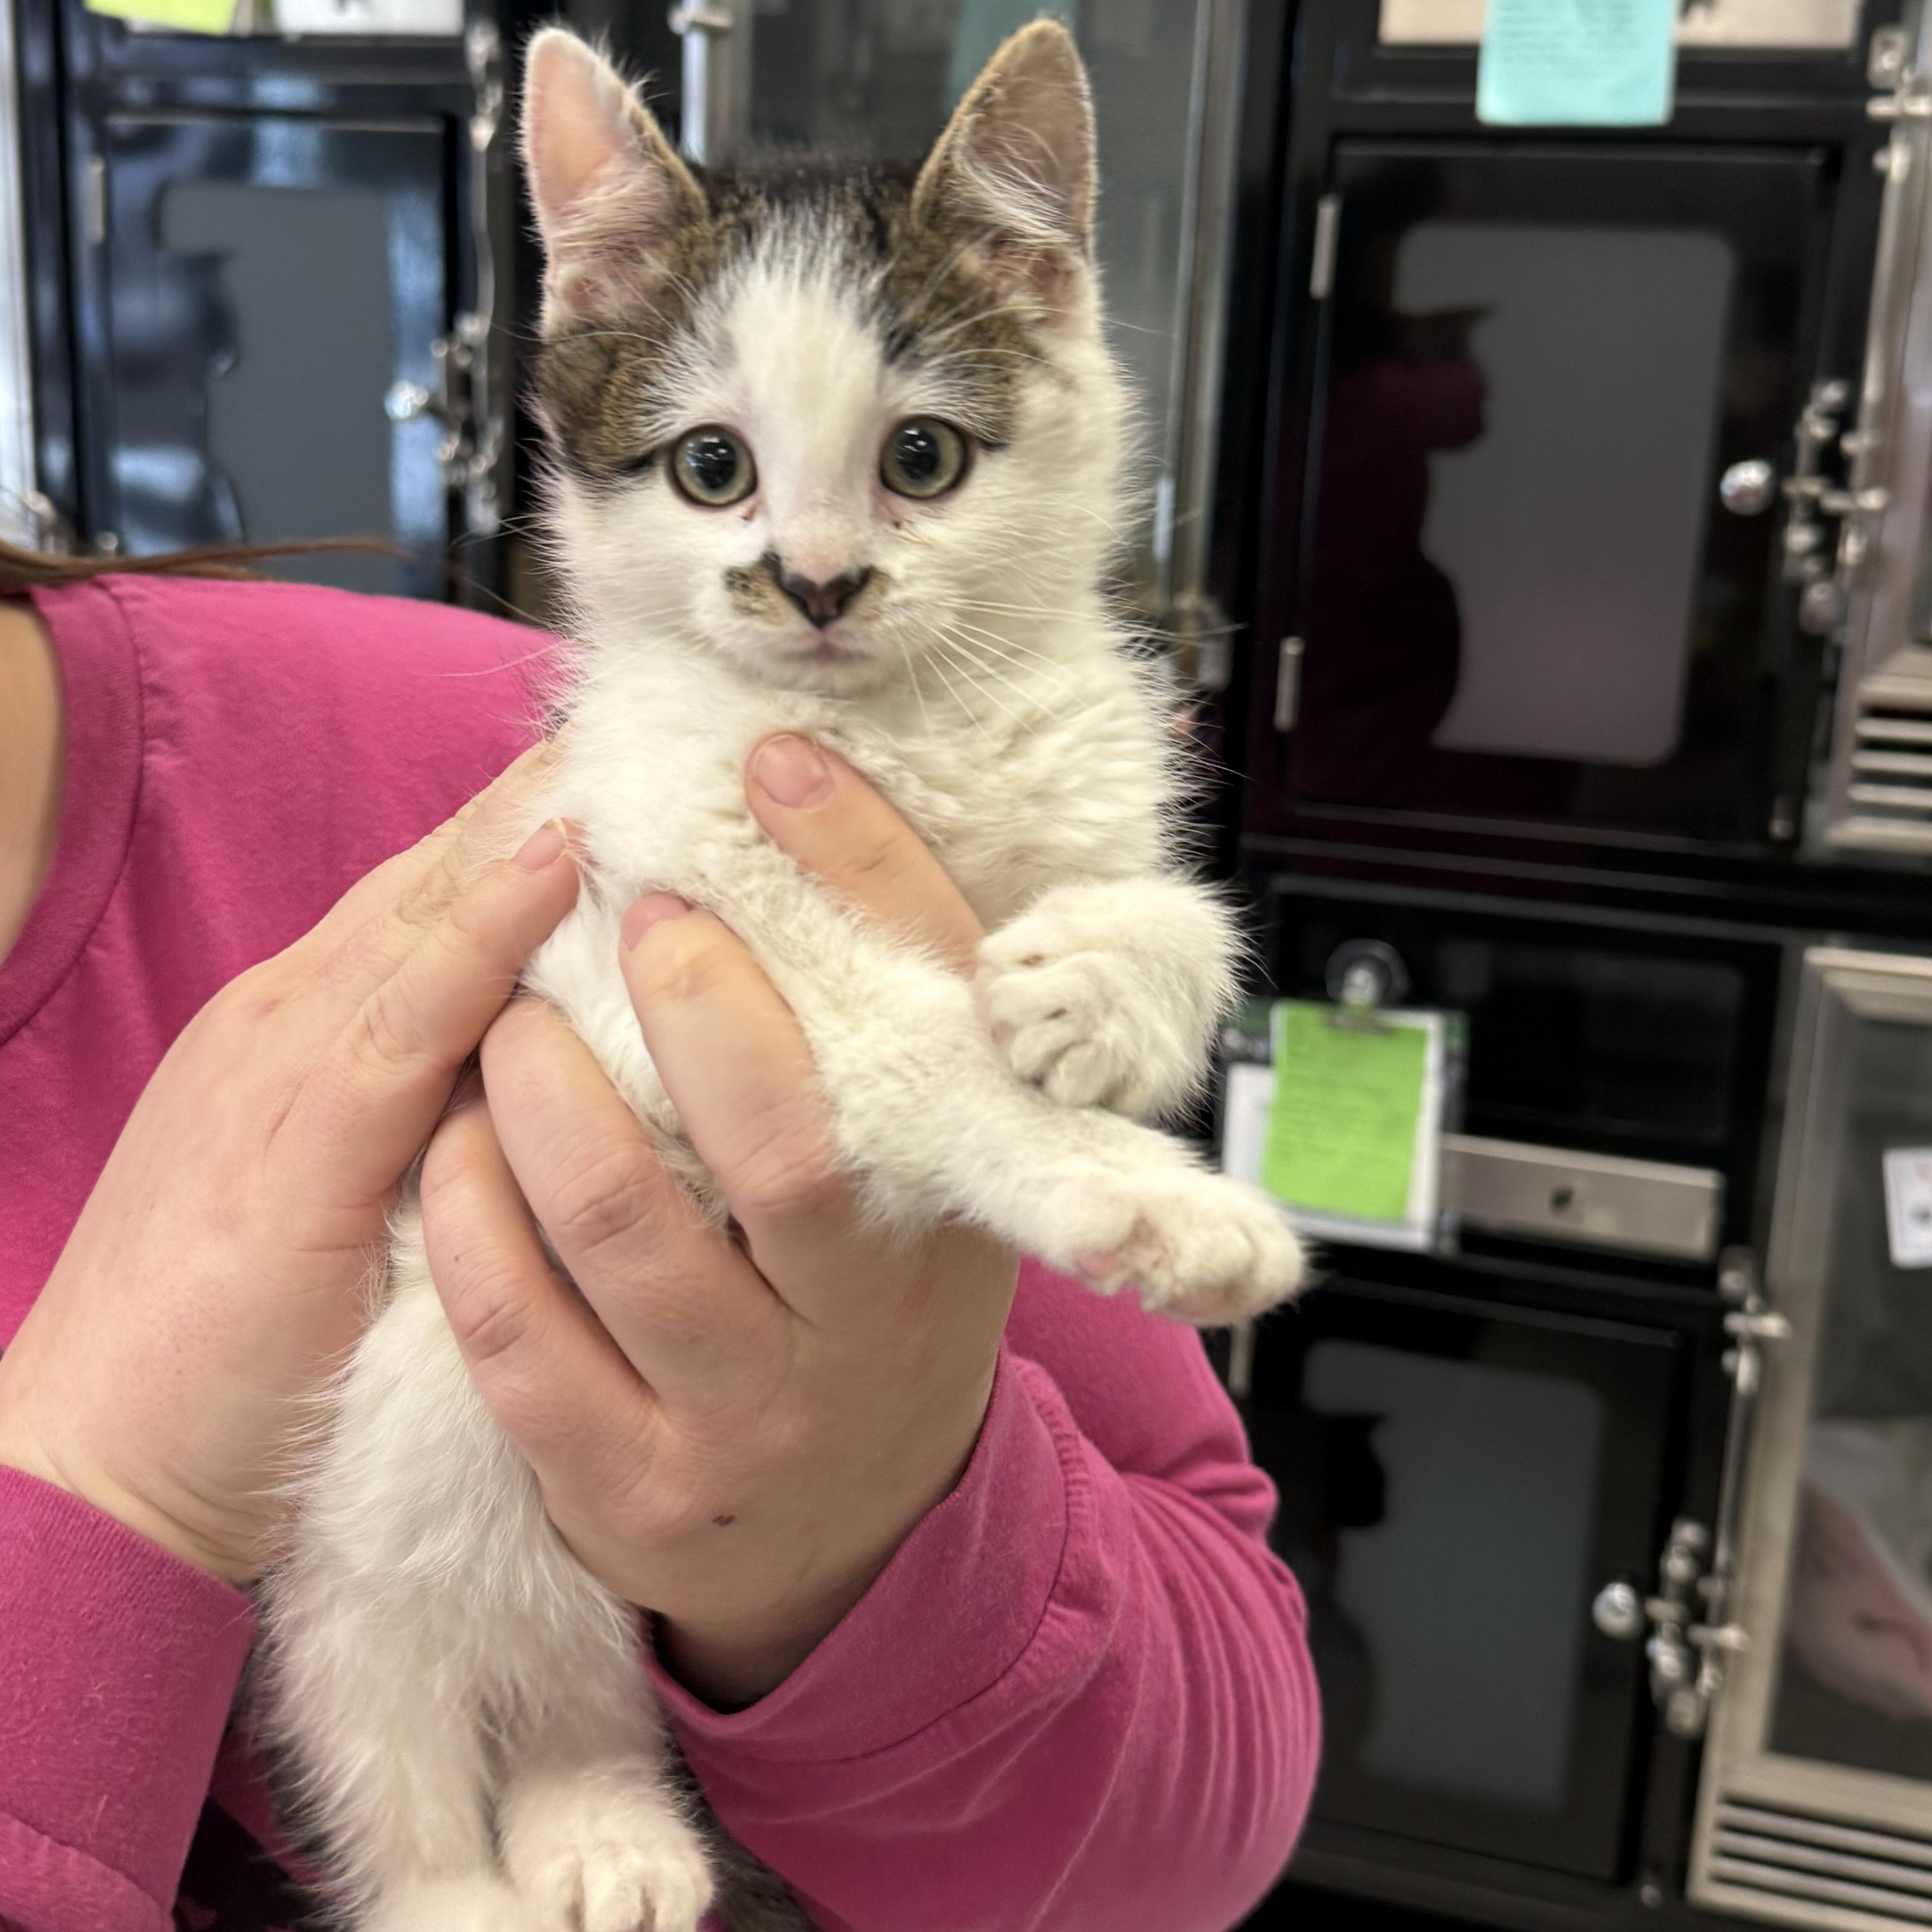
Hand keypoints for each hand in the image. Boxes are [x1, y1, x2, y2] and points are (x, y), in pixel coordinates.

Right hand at [0, 747, 579, 1582]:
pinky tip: (551, 868)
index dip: (525, 831)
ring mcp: (281, 1075)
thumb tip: (564, 1069)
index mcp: (306, 1036)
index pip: (433, 906)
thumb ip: (439, 1118)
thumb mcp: (360, 1200)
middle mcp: (291, 1026)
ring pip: (422, 924)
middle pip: (435, 886)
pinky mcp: (292, 1151)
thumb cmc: (239, 1347)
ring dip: (524, 833)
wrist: (98, 1473)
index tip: (632, 770)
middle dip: (536, 802)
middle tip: (648, 720)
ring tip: (628, 750)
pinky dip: (477, 936)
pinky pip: (404, 1022)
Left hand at [418, 735, 1016, 1705]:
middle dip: (694, 995)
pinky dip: (466, 1218)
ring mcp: (745, 1420)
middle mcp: (867, 1327)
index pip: (938, 1025)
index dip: (866, 879)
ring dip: (540, 1089)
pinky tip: (445, 1144)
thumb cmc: (864, 1313)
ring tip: (507, 1011)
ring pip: (621, 1230)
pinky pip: (517, 1338)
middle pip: (787, 1143)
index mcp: (955, 1222)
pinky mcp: (626, 1490)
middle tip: (632, 898)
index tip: (778, 767)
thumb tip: (812, 829)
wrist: (841, 1548)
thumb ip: (888, 1061)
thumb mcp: (921, 1197)